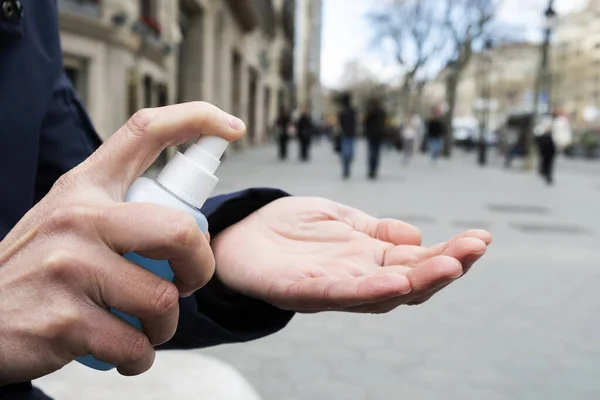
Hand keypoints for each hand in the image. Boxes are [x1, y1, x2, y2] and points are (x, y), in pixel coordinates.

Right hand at [0, 102, 243, 384]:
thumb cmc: (39, 271)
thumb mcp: (68, 220)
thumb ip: (118, 209)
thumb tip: (189, 218)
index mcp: (84, 187)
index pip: (145, 131)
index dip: (196, 118)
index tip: (233, 127)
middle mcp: (77, 217)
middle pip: (180, 230)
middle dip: (200, 268)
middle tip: (187, 285)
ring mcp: (68, 267)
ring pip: (162, 299)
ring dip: (165, 325)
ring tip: (144, 327)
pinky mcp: (63, 320)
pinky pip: (135, 344)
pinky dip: (141, 356)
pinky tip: (125, 352)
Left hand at [212, 197, 490, 312]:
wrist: (241, 234)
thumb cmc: (290, 228)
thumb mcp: (340, 218)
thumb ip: (375, 230)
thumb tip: (416, 234)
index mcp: (369, 258)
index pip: (417, 259)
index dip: (449, 252)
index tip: (480, 238)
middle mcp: (358, 277)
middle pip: (410, 280)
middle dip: (445, 267)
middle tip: (476, 249)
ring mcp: (333, 288)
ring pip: (382, 294)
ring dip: (417, 282)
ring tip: (448, 267)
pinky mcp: (301, 291)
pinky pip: (339, 295)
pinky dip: (368, 292)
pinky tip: (393, 282)